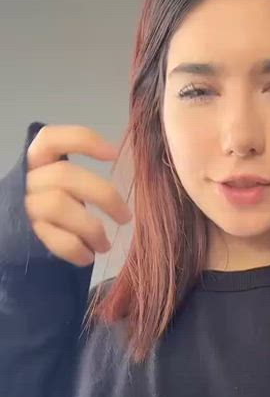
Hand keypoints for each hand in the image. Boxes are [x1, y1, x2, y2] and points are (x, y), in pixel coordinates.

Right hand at [25, 125, 132, 266]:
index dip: (82, 140)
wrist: (17, 239)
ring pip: (59, 205)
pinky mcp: (28, 235)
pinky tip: (88, 256)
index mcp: (38, 161)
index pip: (50, 139)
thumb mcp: (64, 185)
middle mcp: (28, 180)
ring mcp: (26, 207)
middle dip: (104, 195)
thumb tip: (119, 176)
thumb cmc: (53, 206)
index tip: (114, 154)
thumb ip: (82, 178)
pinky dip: (77, 249)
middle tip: (126, 217)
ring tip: (105, 244)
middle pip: (64, 175)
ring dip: (91, 227)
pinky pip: (56, 239)